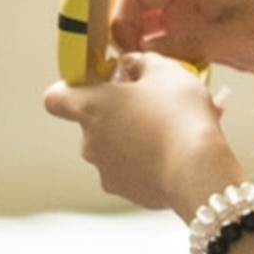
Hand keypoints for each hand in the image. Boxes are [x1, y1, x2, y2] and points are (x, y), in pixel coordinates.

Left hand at [44, 55, 247, 218]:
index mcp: (90, 107)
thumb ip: (140, 62)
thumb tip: (131, 64)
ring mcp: (105, 169)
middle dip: (117, 112)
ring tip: (169, 130)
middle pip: (93, 121)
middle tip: (150, 104)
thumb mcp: (164, 71)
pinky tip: (173, 153)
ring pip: (114, 147)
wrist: (198, 169)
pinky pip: (131, 170)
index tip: (95, 84)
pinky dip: (147, 162)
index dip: (71, 89)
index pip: (55, 98)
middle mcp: (89, 141)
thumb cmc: (179, 115)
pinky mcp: (126, 191)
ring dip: (134, 137)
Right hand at [110, 0, 253, 76]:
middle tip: (110, 54)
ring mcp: (182, 6)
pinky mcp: (187, 25)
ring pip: (134, 15)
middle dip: (111, 22)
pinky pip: (152, 32)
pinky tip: (143, 68)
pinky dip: (142, 48)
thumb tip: (140, 54)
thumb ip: (183, 44)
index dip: (118, 20)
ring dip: (125, 37)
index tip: (122, 50)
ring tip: (124, 65)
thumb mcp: (228, 40)